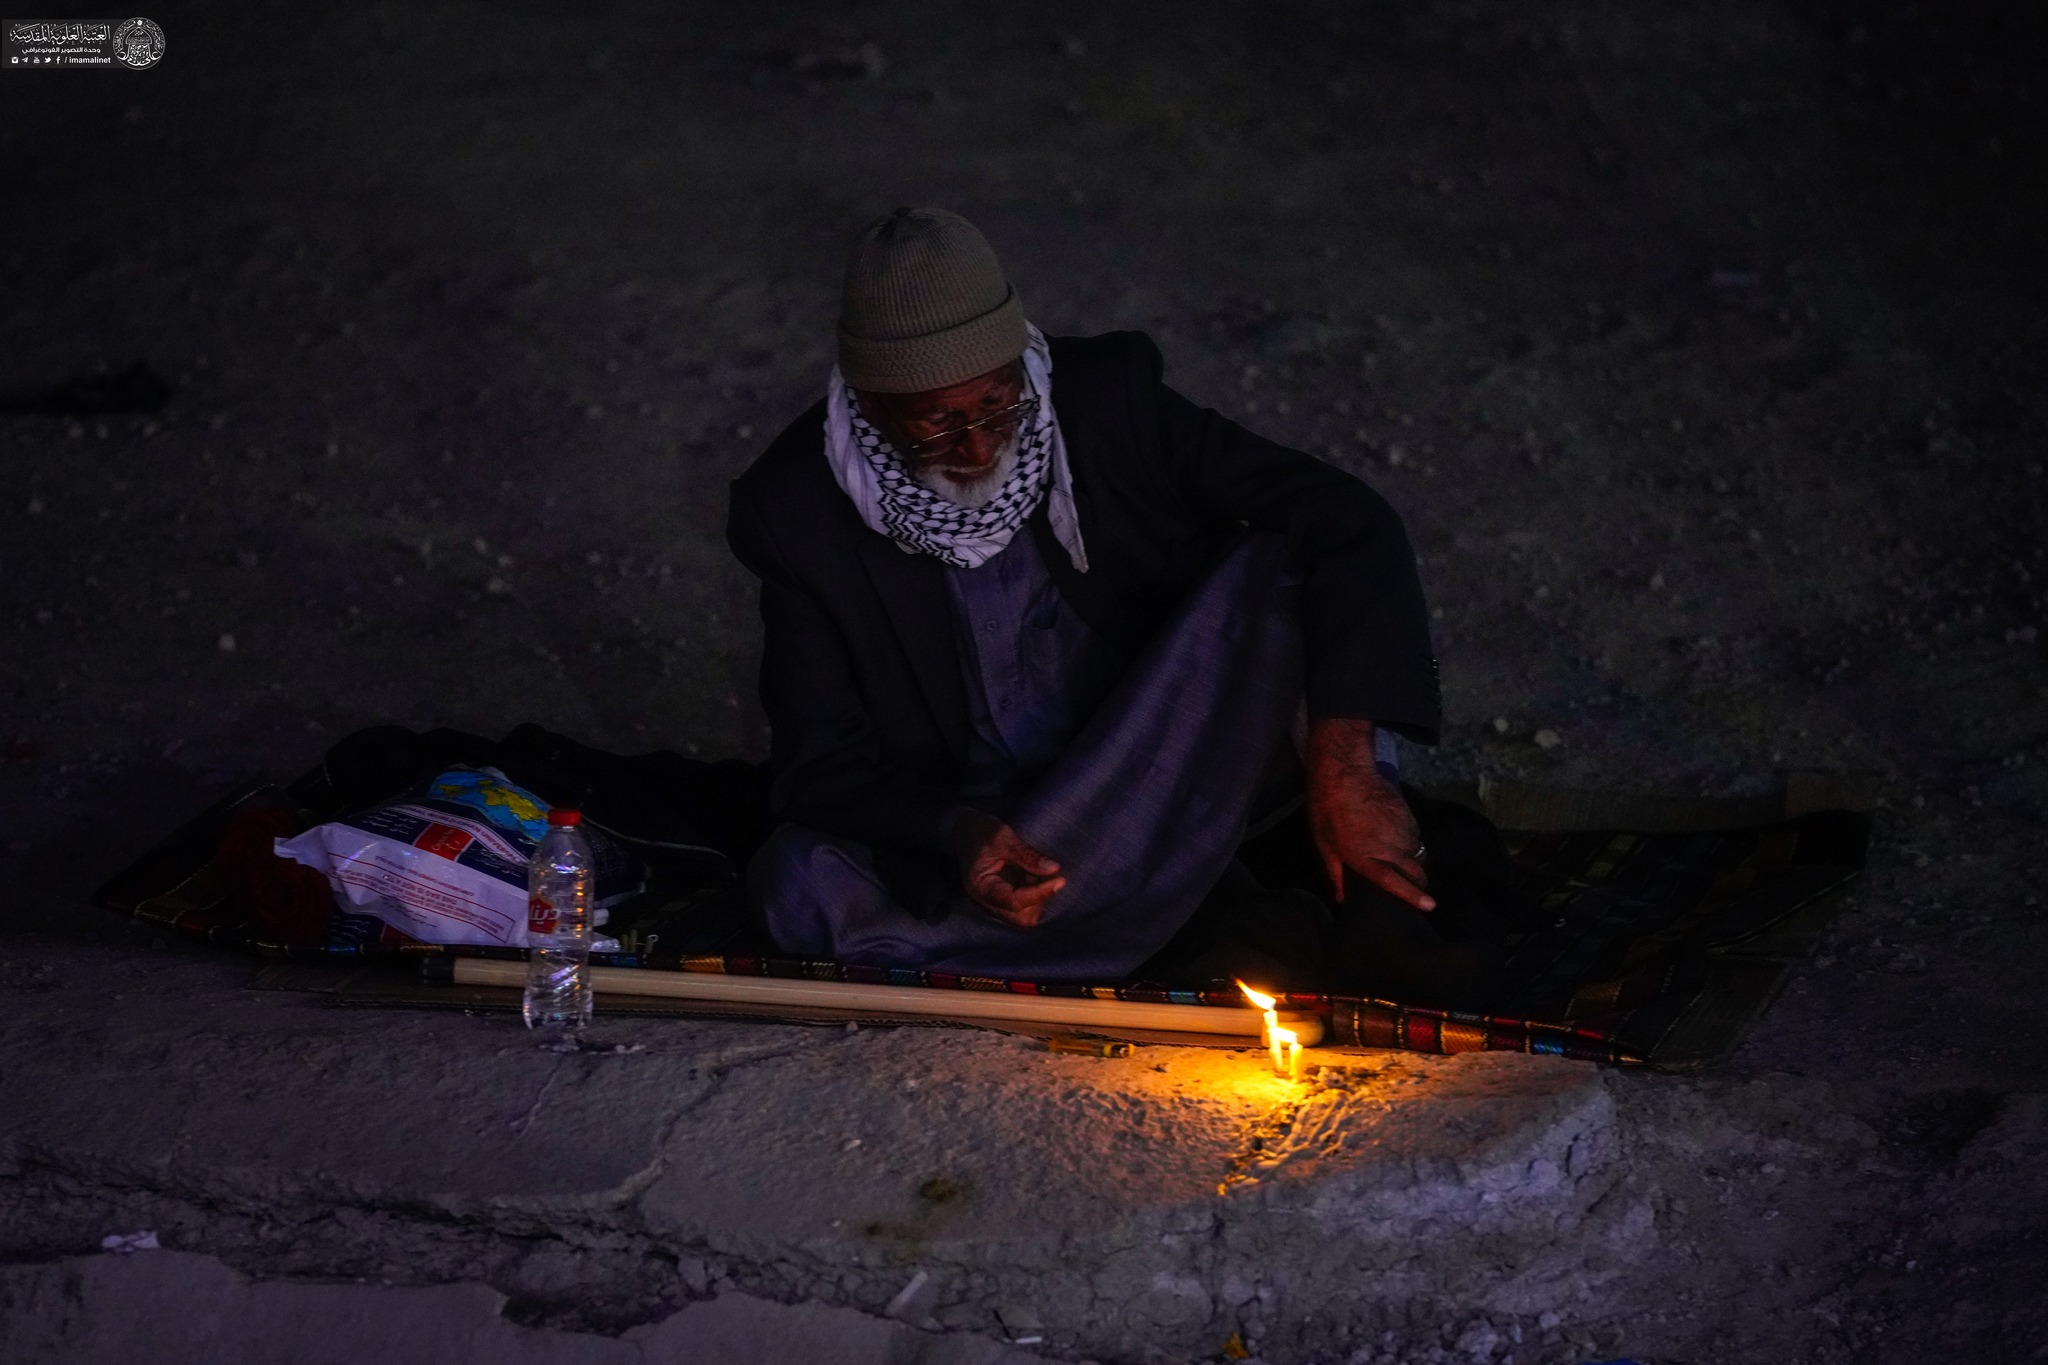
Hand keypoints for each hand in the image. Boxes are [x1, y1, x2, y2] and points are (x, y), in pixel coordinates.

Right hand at [952, 809, 1064, 927]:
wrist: (965, 829)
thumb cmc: (980, 830)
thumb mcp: (1002, 836)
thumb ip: (1026, 854)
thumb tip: (1053, 869)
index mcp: (980, 887)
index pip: (1013, 901)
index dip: (1039, 894)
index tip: (1060, 880)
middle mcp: (985, 901)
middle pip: (1019, 917)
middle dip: (1040, 901)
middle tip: (1055, 879)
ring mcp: (993, 902)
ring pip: (1023, 916)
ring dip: (1039, 901)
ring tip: (1046, 877)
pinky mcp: (1002, 899)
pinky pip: (1022, 908)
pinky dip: (1035, 897)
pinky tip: (1041, 879)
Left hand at [1305, 718, 1434, 911]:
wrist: (1345, 771)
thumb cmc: (1327, 808)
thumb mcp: (1324, 843)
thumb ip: (1336, 872)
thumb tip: (1341, 897)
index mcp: (1365, 857)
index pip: (1395, 882)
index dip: (1413, 896)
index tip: (1431, 906)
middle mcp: (1389, 846)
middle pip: (1416, 871)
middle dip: (1419, 883)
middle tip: (1415, 887)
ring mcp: (1402, 829)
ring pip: (1418, 853)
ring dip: (1414, 860)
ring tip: (1400, 860)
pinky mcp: (1408, 815)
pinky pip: (1416, 835)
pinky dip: (1411, 841)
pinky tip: (1396, 837)